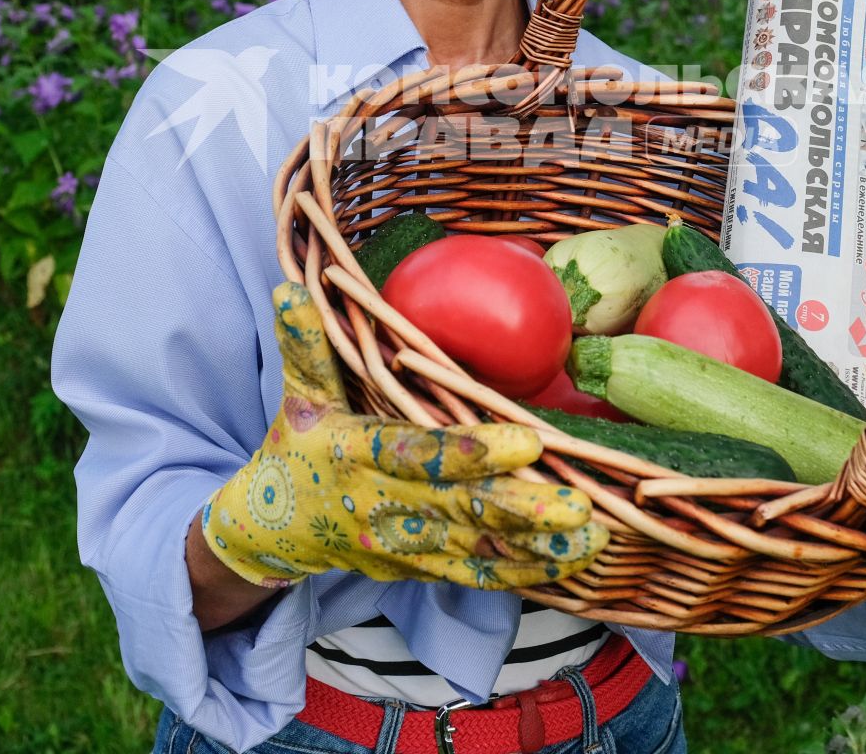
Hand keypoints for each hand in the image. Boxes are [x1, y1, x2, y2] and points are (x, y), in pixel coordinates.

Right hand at [203, 282, 607, 590]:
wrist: (274, 531)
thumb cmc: (297, 448)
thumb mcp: (298, 395)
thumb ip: (306, 345)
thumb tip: (292, 289)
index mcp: (356, 456)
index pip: (419, 455)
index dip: (471, 453)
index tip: (527, 443)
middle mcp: (385, 506)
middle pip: (462, 509)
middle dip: (522, 510)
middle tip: (579, 504)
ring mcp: (406, 544)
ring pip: (478, 548)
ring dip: (536, 547)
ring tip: (591, 536)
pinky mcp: (420, 568)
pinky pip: (476, 575)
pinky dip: (524, 573)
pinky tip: (570, 562)